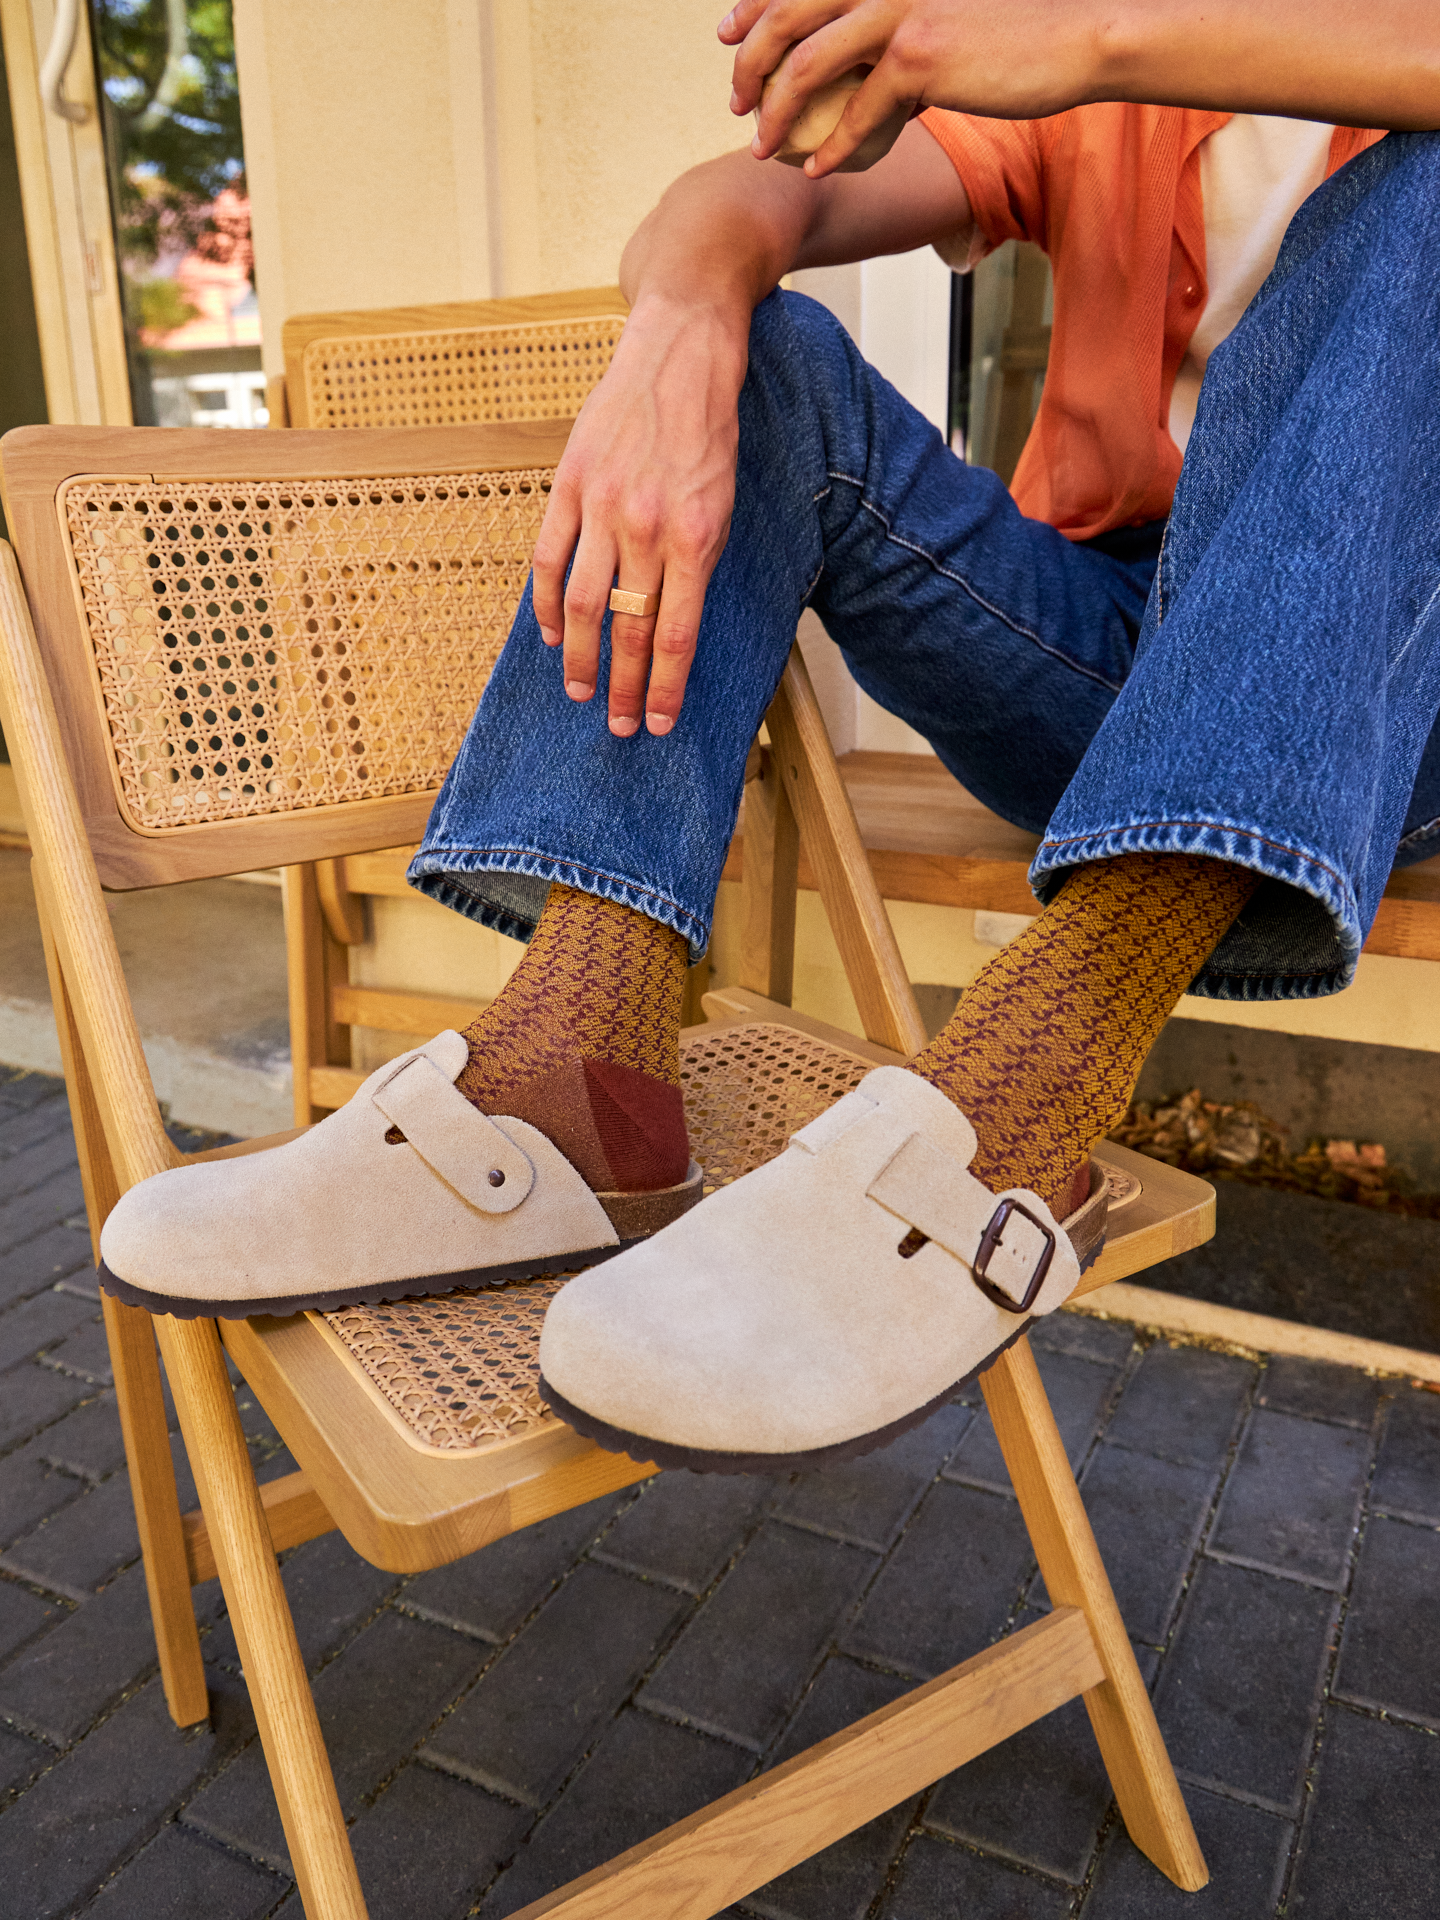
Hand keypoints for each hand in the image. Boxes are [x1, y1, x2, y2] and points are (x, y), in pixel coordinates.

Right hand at [530, 294, 745, 735]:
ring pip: (582, 603)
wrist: (683, 347)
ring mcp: (603, 505)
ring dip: (579, 658)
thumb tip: (672, 626)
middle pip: (628, 629)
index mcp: (696, 536)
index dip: (667, 686)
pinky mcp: (570, 483)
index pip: (678, 633)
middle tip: (619, 728)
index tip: (661, 723)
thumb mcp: (724, 501)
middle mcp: (647, 526)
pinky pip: (548, 558)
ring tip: (579, 693)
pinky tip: (549, 634)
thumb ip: (697, 562)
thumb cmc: (711, 428)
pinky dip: (545, 603)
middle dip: (624, 687)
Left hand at [720, 1, 1092, 176]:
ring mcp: (900, 13)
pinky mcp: (920, 57)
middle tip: (736, 104)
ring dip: (779, 112)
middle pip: (789, 15)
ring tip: (763, 147)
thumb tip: (873, 89)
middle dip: (751, 62)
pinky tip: (816, 171)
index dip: (756, 6)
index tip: (729, 36)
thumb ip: (900, 47)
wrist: (1074, 41)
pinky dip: (832, 148)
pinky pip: (858, 112)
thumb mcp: (946, 32)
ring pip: (810, 63)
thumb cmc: (1015, 43)